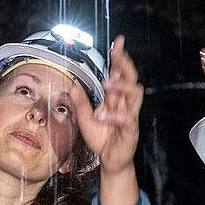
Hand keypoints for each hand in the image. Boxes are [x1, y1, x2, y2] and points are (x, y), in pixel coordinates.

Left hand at [73, 35, 143, 174]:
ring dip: (120, 86)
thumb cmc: (102, 138)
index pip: (119, 73)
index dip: (119, 57)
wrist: (110, 161)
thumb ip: (80, 101)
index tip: (117, 42)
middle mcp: (125, 104)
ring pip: (134, 93)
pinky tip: (102, 114)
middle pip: (131, 77)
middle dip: (125, 63)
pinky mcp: (131, 129)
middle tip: (118, 53)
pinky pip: (127, 118)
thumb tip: (70, 84)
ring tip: (106, 84)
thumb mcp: (86, 117)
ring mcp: (130, 115)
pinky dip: (113, 115)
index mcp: (115, 99)